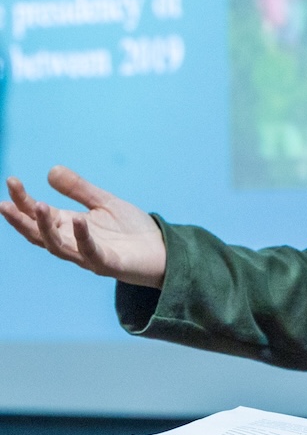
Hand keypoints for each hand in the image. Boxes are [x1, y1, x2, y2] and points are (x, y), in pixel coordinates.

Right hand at [1, 166, 166, 287]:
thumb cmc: (131, 230)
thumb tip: (50, 170)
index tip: (11, 180)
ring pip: (58, 246)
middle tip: (5, 203)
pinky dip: (83, 237)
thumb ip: (79, 190)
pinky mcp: (109, 264)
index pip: (39, 215)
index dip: (23, 201)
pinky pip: (92, 252)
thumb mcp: (105, 203)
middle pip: (40, 234)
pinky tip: (78, 220)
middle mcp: (74, 243)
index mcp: (70, 227)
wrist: (162, 251)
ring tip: (39, 206)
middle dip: (22, 219)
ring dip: (46, 228)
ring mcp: (89, 256)